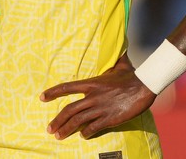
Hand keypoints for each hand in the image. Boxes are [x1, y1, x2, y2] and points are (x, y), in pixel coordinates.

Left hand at [40, 53, 155, 139]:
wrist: (144, 86)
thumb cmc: (131, 75)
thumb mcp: (118, 65)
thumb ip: (112, 61)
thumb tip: (117, 48)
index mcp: (91, 83)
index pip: (66, 87)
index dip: (52, 92)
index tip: (42, 98)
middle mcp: (92, 96)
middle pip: (69, 110)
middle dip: (57, 121)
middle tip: (49, 129)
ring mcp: (100, 108)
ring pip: (77, 121)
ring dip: (66, 130)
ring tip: (59, 136)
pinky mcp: (109, 119)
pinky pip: (93, 128)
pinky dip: (86, 133)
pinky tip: (83, 136)